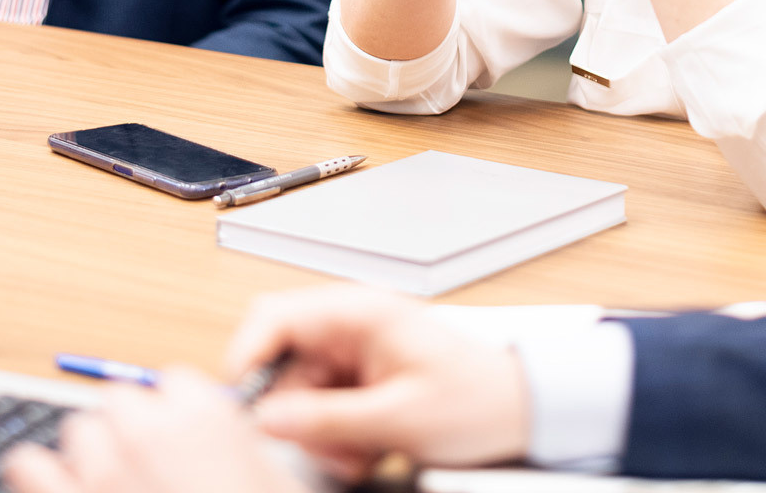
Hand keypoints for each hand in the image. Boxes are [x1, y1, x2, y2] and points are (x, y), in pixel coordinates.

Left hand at [1, 368, 310, 492]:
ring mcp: (99, 472)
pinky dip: (39, 475)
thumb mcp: (276, 486)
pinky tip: (56, 488)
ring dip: (91, 452)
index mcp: (205, 421)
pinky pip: (27, 465)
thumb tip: (217, 447)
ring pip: (79, 431)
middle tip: (149, 467)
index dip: (179, 412)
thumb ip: (239, 453)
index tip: (183, 437)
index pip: (173, 382)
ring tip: (110, 487)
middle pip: (121, 400)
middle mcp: (147, 435)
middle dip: (132, 428)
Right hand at [225, 286, 529, 481]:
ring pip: (300, 395)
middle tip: (325, 447)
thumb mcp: (398, 418)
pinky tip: (368, 449)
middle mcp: (350, 326)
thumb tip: (268, 420)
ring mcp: (355, 353)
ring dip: (320, 433)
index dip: (246, 358)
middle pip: (282, 366)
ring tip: (360, 453)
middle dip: (295, 415)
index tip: (242, 405)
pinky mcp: (362, 380)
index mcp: (358, 313)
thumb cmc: (479, 397)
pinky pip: (324, 409)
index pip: (272, 317)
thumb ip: (326, 419)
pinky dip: (336, 436)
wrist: (522, 411)